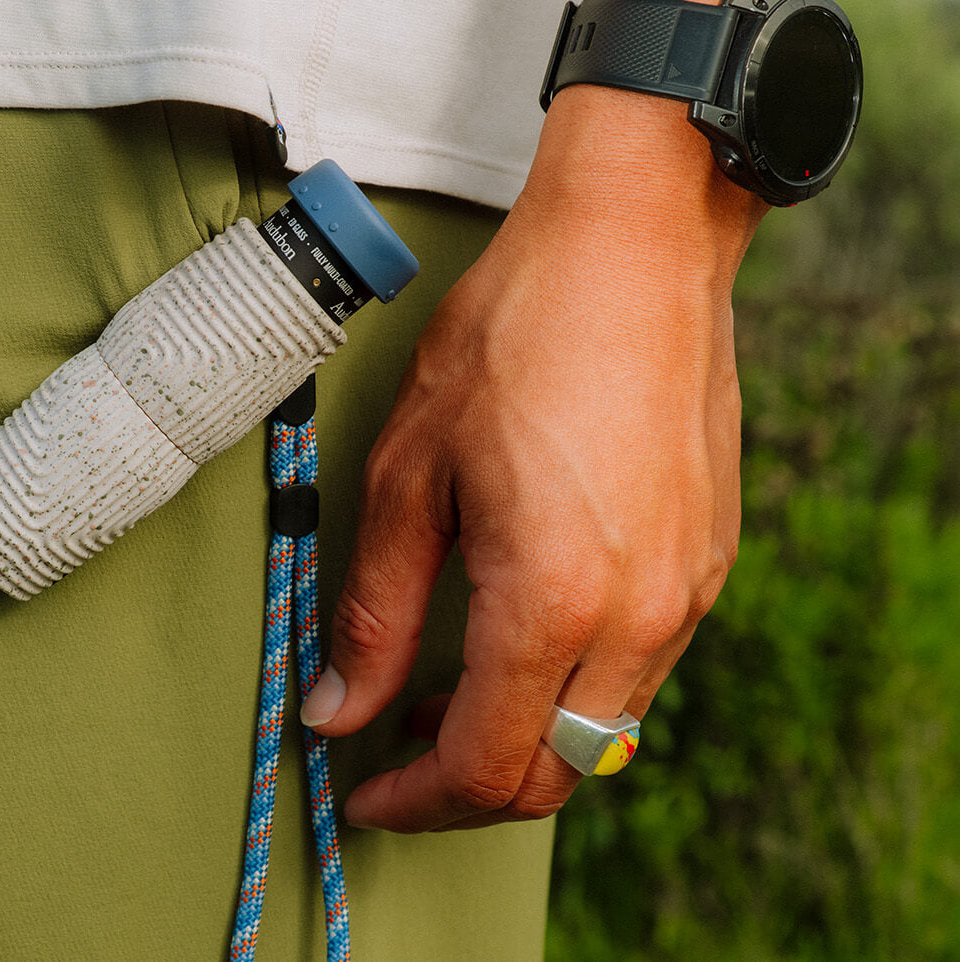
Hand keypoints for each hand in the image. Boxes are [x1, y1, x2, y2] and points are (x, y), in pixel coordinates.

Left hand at [299, 95, 755, 830]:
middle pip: (552, 773)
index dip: (413, 799)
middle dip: (465, 788)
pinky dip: (571, 689)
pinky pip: (639, 671)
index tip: (362, 790)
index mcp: (554, 600)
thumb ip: (373, 608)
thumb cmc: (512, 336)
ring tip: (440, 693)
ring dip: (520, 738)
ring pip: (602, 732)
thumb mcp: (408, 472)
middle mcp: (640, 616)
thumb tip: (337, 709)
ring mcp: (687, 592)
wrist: (631, 246)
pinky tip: (513, 638)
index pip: (483, 764)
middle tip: (393, 755)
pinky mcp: (707, 561)